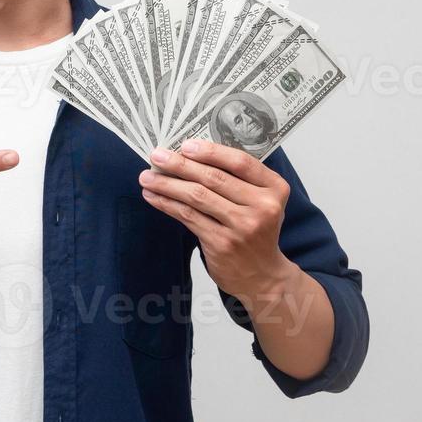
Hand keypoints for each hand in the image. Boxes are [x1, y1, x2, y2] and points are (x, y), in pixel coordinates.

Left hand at [139, 140, 298, 299]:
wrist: (262, 276)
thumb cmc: (255, 230)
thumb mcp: (260, 202)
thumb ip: (237, 180)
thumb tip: (190, 155)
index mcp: (275, 189)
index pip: (240, 162)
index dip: (211, 151)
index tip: (185, 145)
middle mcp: (263, 207)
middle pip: (214, 178)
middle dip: (180, 164)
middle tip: (157, 155)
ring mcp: (242, 227)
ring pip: (197, 196)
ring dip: (168, 184)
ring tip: (147, 177)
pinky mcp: (222, 243)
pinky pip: (188, 217)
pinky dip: (167, 204)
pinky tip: (153, 196)